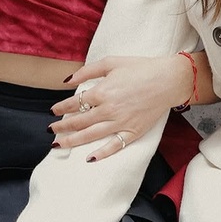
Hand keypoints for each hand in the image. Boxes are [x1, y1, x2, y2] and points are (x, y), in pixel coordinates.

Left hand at [52, 55, 192, 159]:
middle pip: (79, 122)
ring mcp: (121, 123)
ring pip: (91, 136)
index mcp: (102, 92)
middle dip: (62, 127)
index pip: (75, 103)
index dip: (61, 108)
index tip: (53, 111)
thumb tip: (68, 81)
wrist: (168, 79)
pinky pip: (114, 146)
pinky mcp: (133, 132)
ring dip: (72, 141)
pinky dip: (101, 154)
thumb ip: (88, 71)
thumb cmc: (140, 68)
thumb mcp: (112, 62)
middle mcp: (108, 110)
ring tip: (58, 145)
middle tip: (51, 130)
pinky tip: (89, 159)